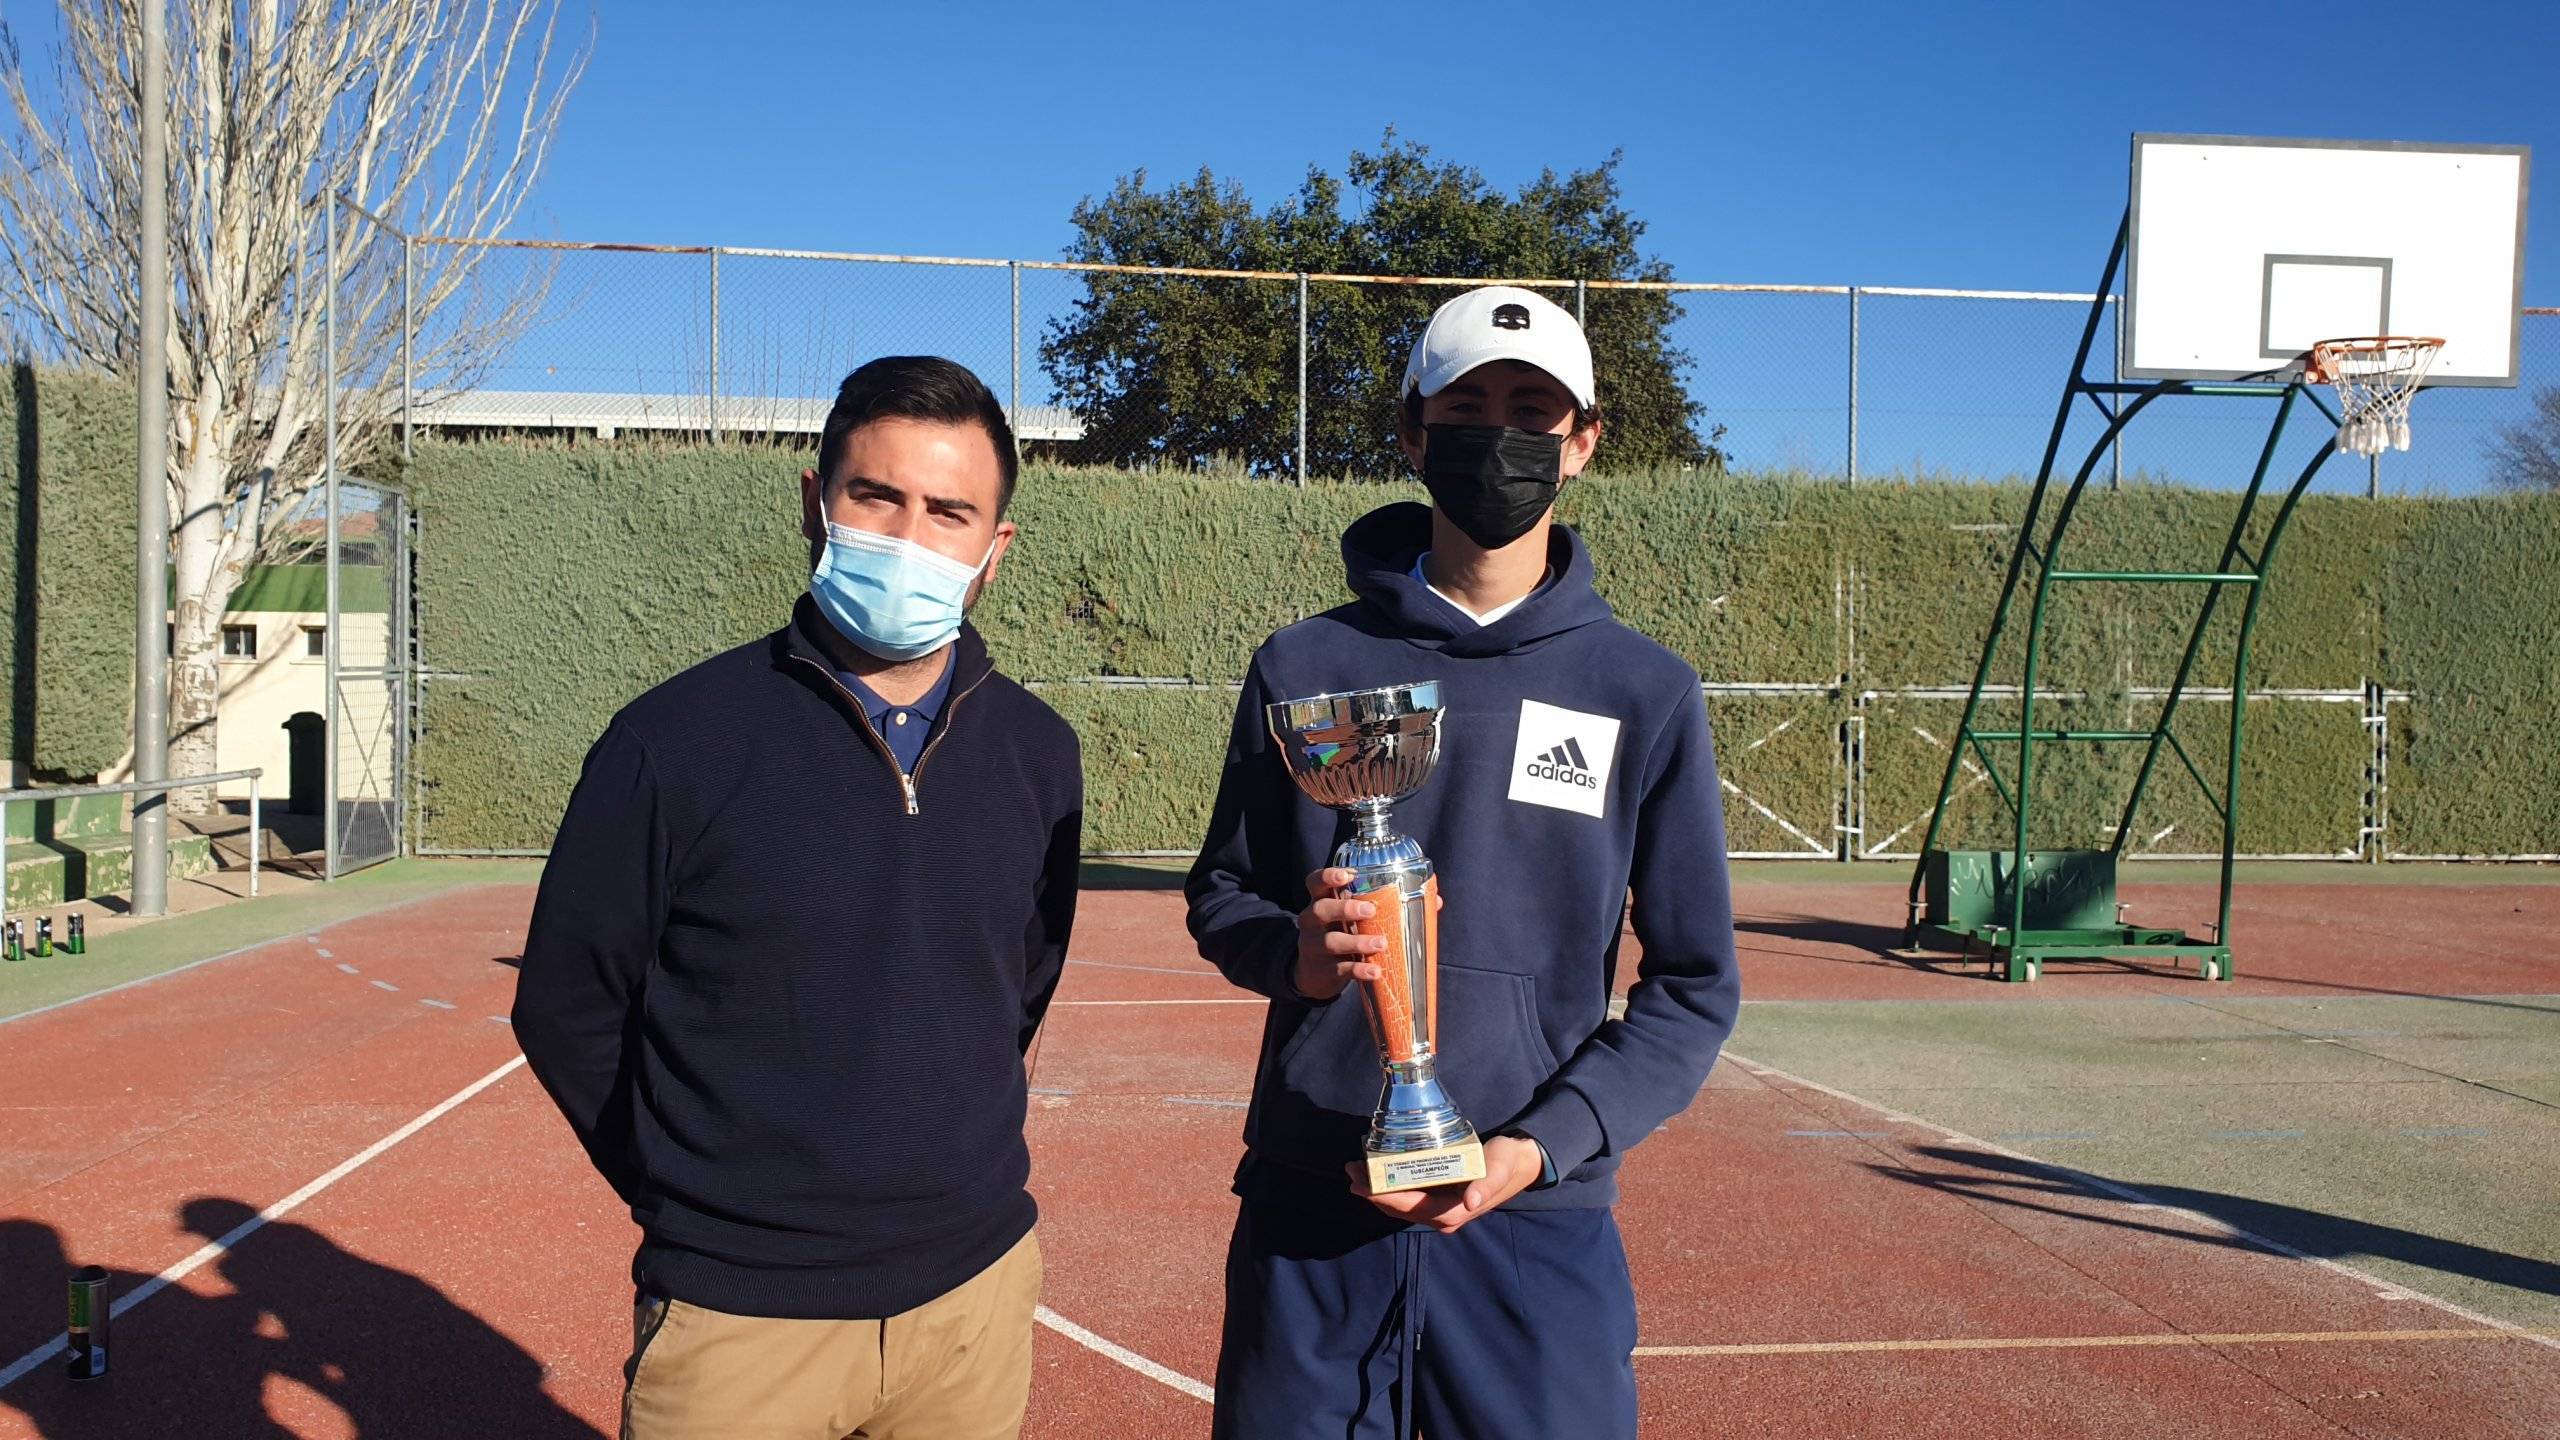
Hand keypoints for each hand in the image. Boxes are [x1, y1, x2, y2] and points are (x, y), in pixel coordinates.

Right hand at [1293, 867, 1384, 1000]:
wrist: (1313, 974)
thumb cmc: (1340, 934)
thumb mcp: (1346, 918)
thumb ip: (1373, 905)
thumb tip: (1431, 898)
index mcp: (1320, 902)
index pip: (1315, 883)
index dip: (1327, 876)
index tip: (1346, 876)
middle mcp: (1312, 922)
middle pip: (1320, 910)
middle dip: (1344, 909)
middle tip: (1370, 910)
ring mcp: (1314, 947)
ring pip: (1331, 942)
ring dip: (1357, 942)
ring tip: (1381, 944)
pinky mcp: (1323, 971)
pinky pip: (1340, 969)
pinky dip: (1358, 969)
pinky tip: (1374, 971)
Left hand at [1346, 1135, 1544, 1235]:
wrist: (1520, 1163)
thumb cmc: (1507, 1162)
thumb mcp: (1499, 1169)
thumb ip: (1487, 1184)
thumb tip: (1470, 1200)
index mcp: (1455, 1211)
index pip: (1412, 1207)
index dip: (1385, 1198)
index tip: (1364, 1186)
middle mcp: (1444, 1216)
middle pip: (1400, 1208)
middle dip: (1373, 1193)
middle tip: (1351, 1172)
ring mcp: (1440, 1210)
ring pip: (1401, 1205)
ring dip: (1378, 1190)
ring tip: (1356, 1172)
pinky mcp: (1439, 1200)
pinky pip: (1408, 1198)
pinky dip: (1390, 1187)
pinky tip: (1377, 1174)